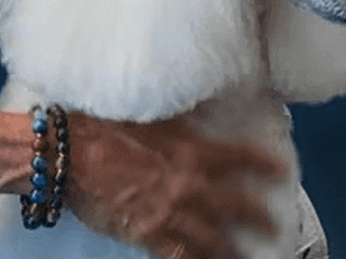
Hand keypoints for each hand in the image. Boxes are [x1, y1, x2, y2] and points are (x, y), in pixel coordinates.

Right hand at [64, 111, 286, 258]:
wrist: (65, 156)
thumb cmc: (100, 126)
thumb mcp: (146, 112)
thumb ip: (180, 114)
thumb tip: (204, 103)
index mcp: (188, 150)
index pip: (236, 157)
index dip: (261, 163)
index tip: (279, 168)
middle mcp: (185, 184)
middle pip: (234, 204)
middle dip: (257, 215)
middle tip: (274, 224)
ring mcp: (168, 214)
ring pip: (212, 237)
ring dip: (233, 248)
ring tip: (246, 256)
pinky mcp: (147, 235)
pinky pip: (180, 255)